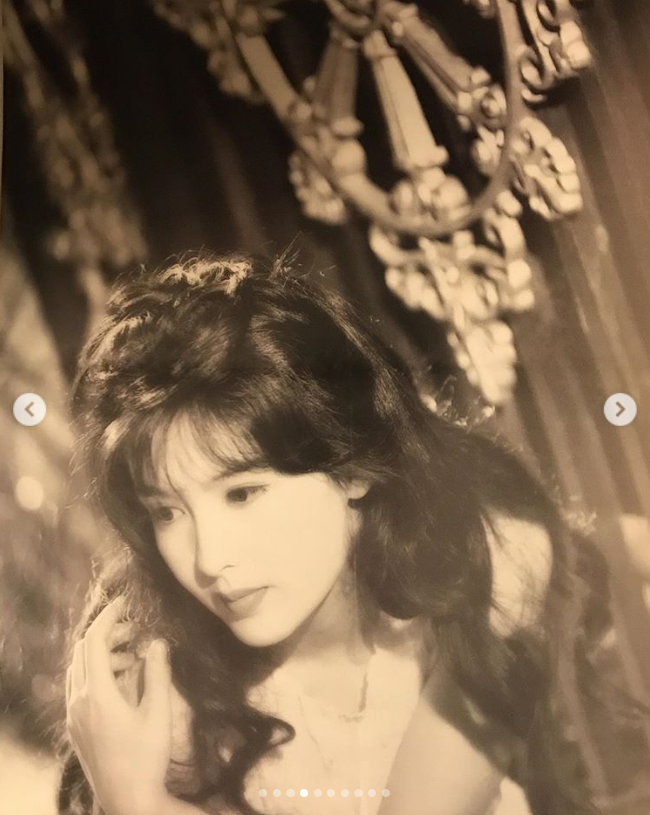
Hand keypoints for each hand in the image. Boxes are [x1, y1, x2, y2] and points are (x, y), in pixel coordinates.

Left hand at [66, 597, 172, 814]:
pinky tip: (120, 682)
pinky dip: (96, 673)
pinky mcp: (75, 728)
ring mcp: (73, 716)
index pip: (93, 641)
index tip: (124, 602)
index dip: (108, 617)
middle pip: (82, 652)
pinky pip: (79, 687)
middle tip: (133, 631)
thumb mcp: (158, 712)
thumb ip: (158, 673)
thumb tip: (157, 641)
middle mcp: (78, 701)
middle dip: (106, 634)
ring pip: (78, 669)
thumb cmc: (146, 756)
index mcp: (97, 694)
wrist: (127, 800)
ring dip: (101, 655)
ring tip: (132, 658)